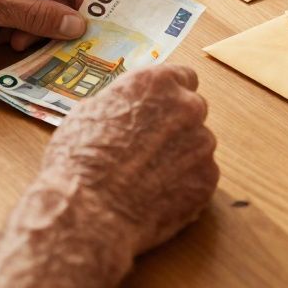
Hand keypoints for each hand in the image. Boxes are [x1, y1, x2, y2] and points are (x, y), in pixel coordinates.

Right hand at [0, 66, 217, 286]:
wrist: (89, 211)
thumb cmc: (80, 160)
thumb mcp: (90, 112)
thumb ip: (123, 103)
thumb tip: (128, 107)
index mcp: (157, 83)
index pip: (183, 77)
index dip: (170, 94)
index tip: (162, 107)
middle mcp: (186, 106)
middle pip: (193, 109)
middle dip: (176, 124)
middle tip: (150, 146)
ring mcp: (201, 143)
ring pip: (197, 144)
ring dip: (181, 155)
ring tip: (148, 176)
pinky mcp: (207, 178)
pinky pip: (200, 175)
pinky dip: (184, 183)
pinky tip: (156, 195)